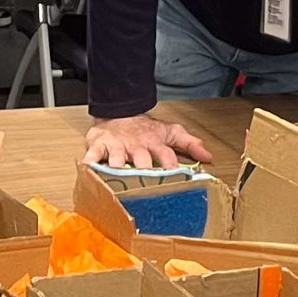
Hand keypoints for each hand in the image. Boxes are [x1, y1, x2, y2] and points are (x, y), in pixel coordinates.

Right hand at [83, 114, 209, 169]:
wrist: (120, 114)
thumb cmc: (145, 130)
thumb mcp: (170, 133)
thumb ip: (190, 144)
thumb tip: (208, 157)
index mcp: (155, 144)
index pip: (166, 155)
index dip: (172, 166)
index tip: (177, 178)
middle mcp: (137, 146)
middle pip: (141, 159)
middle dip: (144, 170)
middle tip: (146, 182)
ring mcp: (117, 146)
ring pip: (117, 158)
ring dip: (117, 166)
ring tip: (117, 174)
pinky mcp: (99, 145)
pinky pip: (93, 154)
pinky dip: (90, 162)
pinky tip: (89, 170)